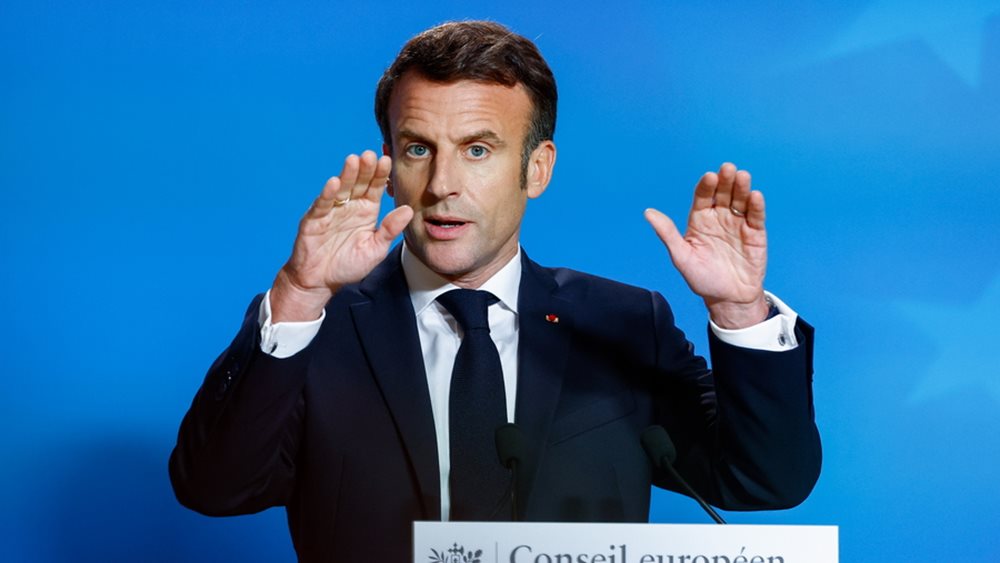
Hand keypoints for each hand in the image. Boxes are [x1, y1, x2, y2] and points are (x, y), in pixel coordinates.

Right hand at [270, 150, 413, 321]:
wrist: (320, 282)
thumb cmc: (348, 265)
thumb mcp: (375, 249)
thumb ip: (390, 230)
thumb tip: (408, 210)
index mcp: (366, 211)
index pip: (375, 188)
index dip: (380, 175)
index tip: (388, 161)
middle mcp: (349, 206)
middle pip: (358, 183)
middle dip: (365, 169)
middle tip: (371, 154)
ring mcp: (331, 211)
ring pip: (340, 189)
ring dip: (346, 175)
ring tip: (353, 160)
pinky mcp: (314, 220)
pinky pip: (321, 205)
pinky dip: (327, 194)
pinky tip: (334, 183)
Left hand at [645, 163, 768, 328]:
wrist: (728, 299)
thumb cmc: (702, 278)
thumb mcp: (681, 257)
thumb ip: (668, 234)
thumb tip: (648, 212)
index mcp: (699, 220)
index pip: (702, 197)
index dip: (706, 186)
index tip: (709, 177)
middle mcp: (719, 218)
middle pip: (722, 194)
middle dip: (725, 181)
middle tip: (727, 169)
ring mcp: (737, 224)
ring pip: (740, 201)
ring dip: (741, 188)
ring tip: (742, 176)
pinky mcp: (755, 233)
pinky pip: (755, 216)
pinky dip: (756, 206)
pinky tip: (754, 196)